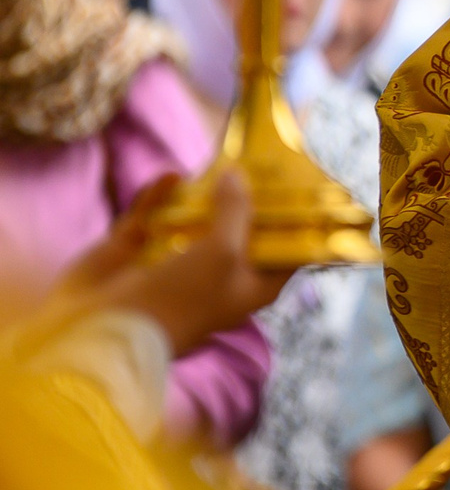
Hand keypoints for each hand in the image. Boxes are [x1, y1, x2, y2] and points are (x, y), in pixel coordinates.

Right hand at [79, 168, 291, 355]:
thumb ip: (236, 210)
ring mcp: (175, 262)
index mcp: (250, 285)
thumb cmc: (180, 297)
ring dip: (200, 195)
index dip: (294, 224)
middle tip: (255, 162)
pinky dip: (160, 197)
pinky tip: (171, 177)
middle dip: (245, 199)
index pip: (284, 252)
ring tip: (215, 165)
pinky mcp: (136, 252)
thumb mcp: (224, 251)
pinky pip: (152, 216)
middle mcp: (218, 275)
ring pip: (193, 220)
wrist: (106, 327)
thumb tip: (236, 175)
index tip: (303, 188)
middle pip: (239, 230)